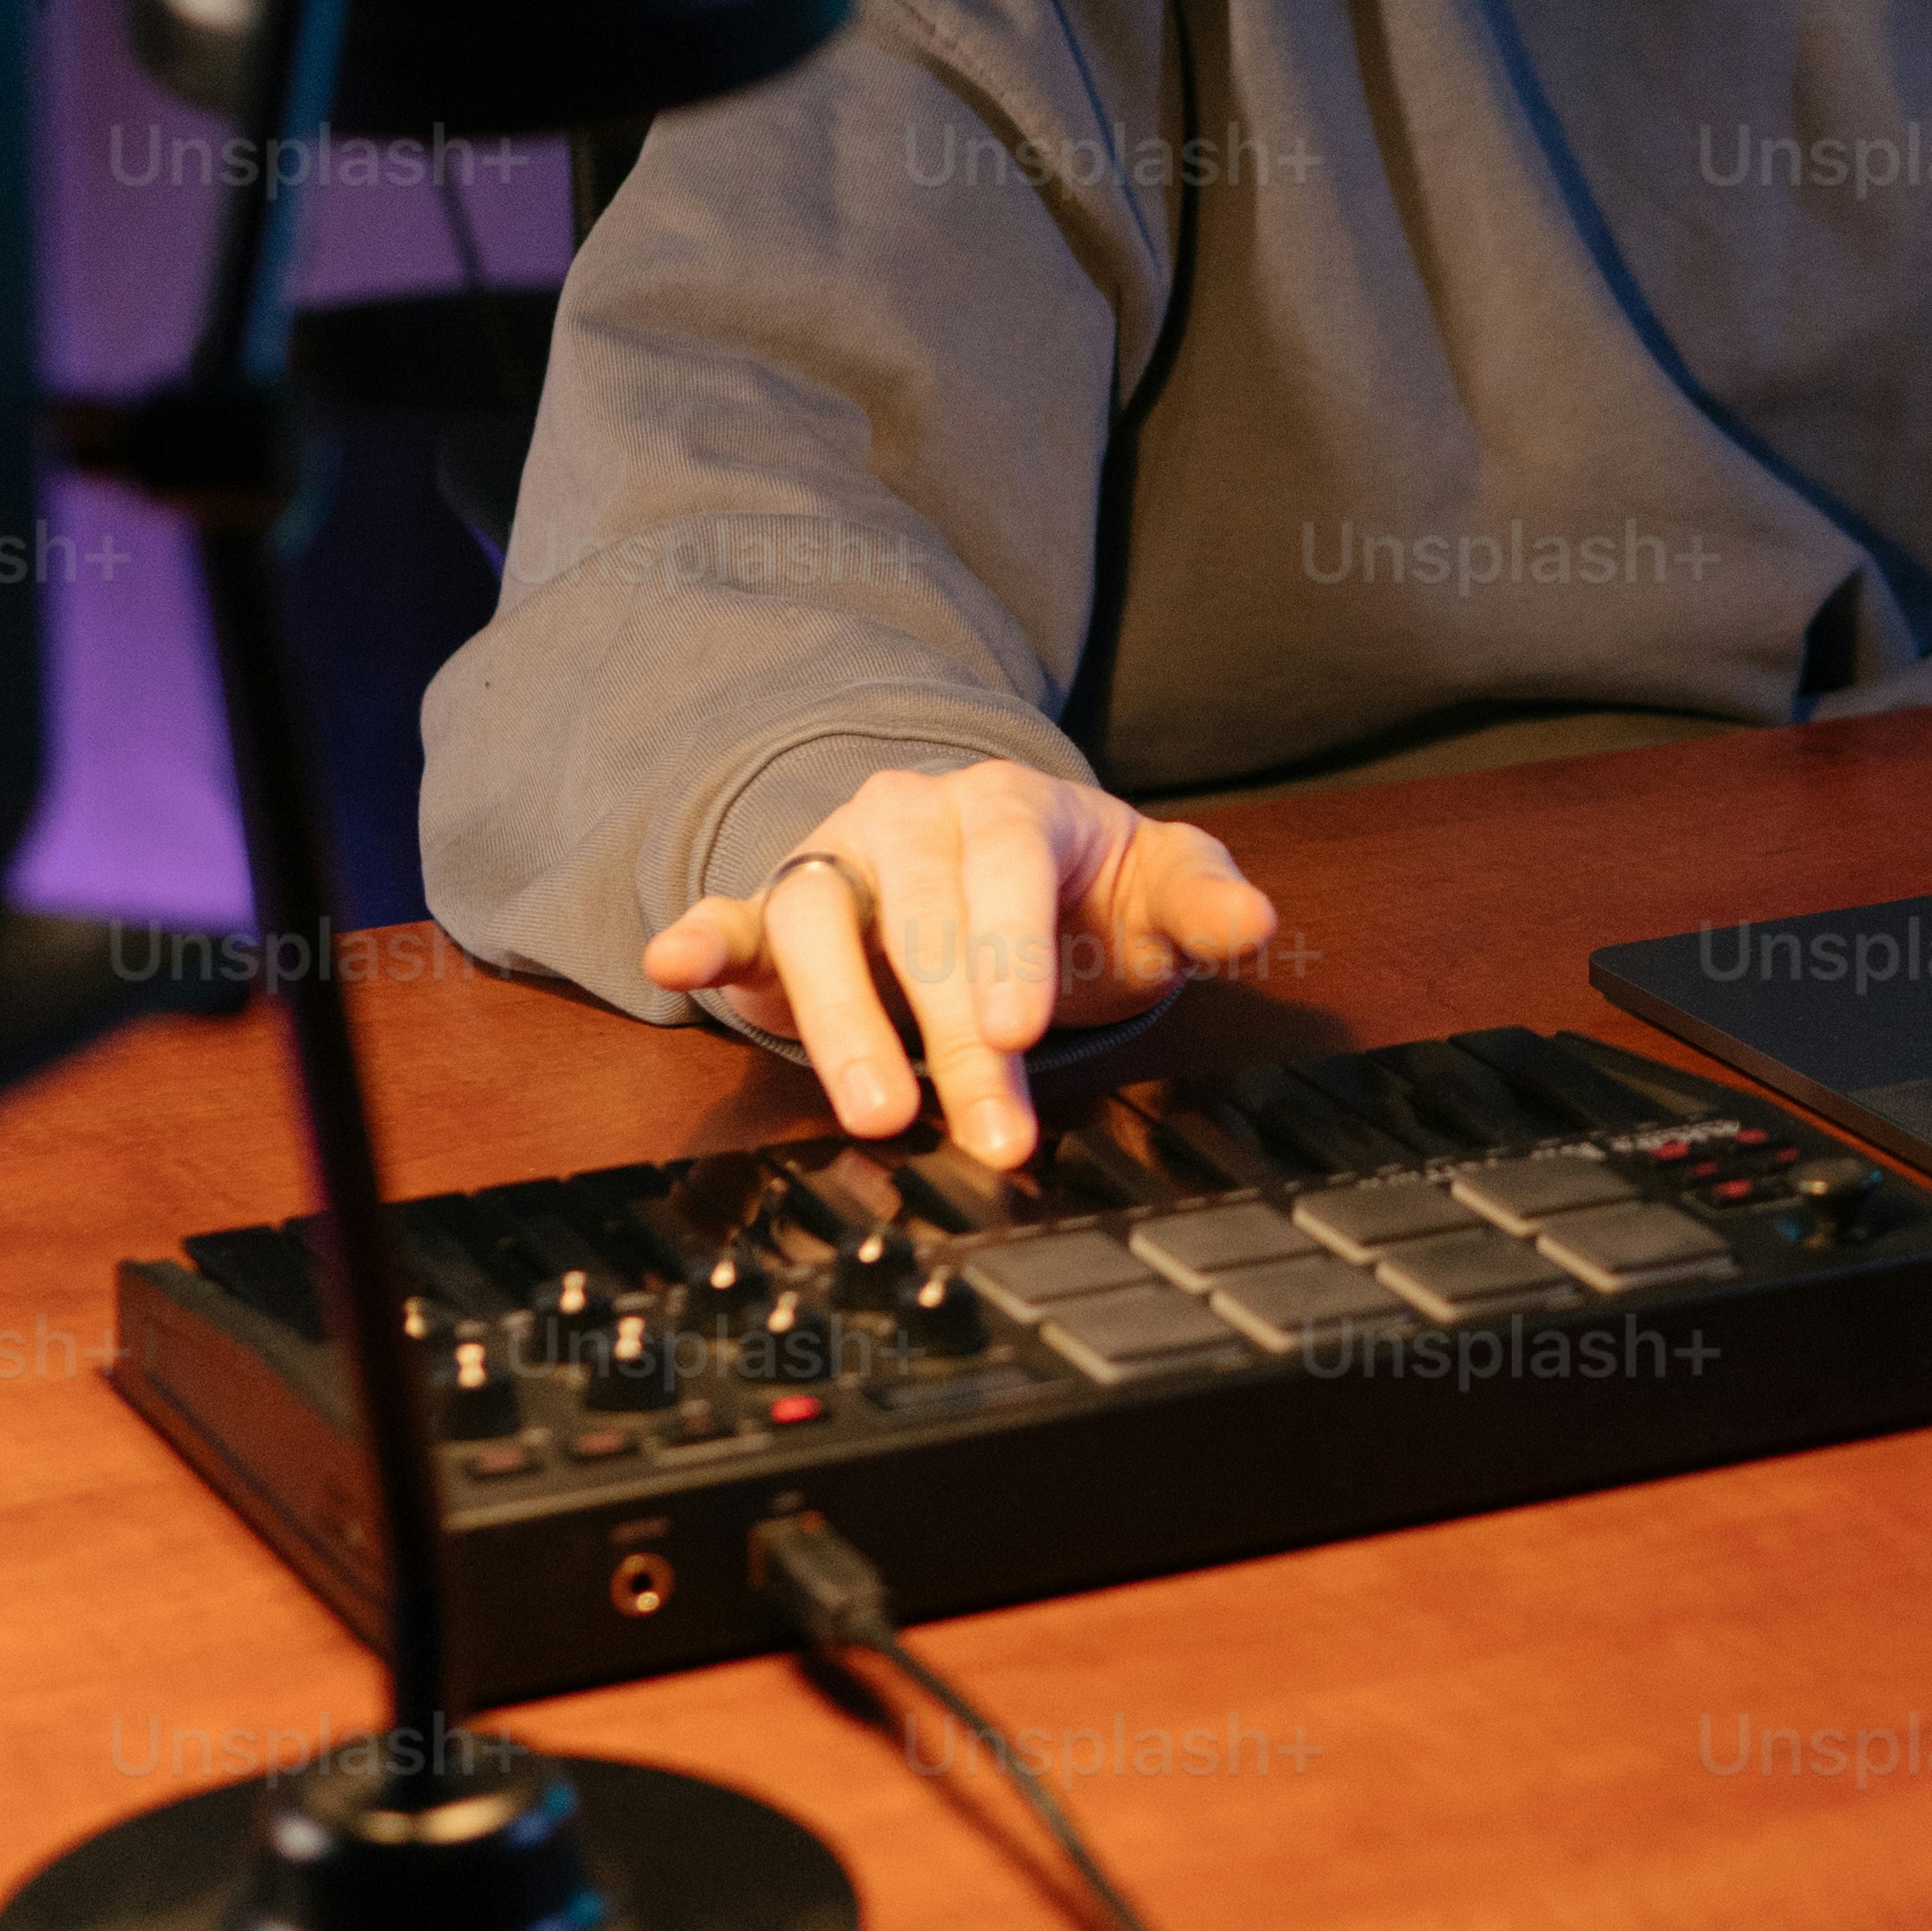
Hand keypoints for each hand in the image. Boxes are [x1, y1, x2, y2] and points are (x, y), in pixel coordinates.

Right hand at [642, 755, 1275, 1168]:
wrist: (1001, 872)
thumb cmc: (1079, 891)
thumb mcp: (1153, 887)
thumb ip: (1203, 902)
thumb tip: (1256, 923)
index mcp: (1006, 802)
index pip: (1001, 860)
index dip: (1004, 943)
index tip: (1017, 1029)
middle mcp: (909, 820)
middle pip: (918, 917)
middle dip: (951, 1033)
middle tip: (988, 1128)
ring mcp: (836, 864)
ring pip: (816, 923)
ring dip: (840, 1019)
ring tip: (877, 1110)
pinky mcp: (774, 915)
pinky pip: (733, 919)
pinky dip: (701, 940)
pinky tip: (676, 965)